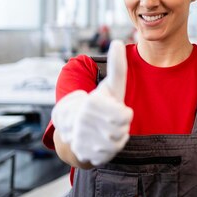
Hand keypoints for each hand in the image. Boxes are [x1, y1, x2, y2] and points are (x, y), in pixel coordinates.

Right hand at [52, 40, 132, 165]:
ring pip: (117, 142)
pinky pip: (109, 154)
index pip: (124, 116)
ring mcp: (83, 139)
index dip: (124, 114)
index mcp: (91, 104)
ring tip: (107, 129)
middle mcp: (84, 122)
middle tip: (111, 121)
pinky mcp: (84, 154)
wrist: (73, 126)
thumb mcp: (110, 85)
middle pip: (122, 130)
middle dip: (120, 126)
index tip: (115, 110)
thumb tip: (118, 42)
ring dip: (117, 137)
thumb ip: (117, 66)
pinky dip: (110, 149)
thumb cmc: (99, 102)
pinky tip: (103, 141)